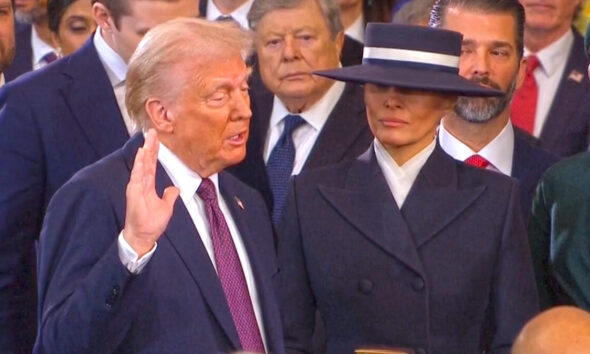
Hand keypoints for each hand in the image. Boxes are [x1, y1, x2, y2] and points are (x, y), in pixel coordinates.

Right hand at [123, 129, 178, 256]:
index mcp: (148, 186)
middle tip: (152, 131)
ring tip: (148, 137)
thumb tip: (174, 188)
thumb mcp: (166, 207)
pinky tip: (143, 152)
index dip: (154, 152)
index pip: (151, 165)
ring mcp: (137, 186)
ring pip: (142, 164)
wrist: (143, 236)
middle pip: (146, 161)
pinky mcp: (134, 191)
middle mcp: (141, 183)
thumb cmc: (151, 223)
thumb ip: (169, 196)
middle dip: (150, 146)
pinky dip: (140, 163)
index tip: (156, 140)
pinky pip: (138, 174)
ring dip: (146, 150)